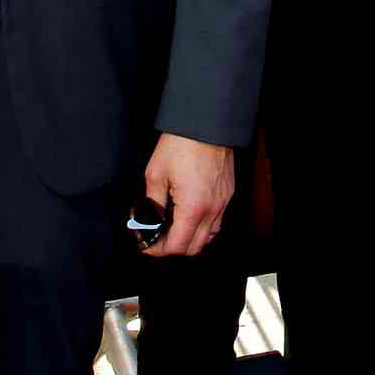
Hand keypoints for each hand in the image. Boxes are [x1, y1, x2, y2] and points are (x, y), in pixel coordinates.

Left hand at [139, 133, 234, 257]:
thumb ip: (151, 204)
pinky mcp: (227, 194)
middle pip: (194, 247)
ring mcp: (223, 202)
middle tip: (156, 239)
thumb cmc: (181, 144)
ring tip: (173, 230)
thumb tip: (147, 220)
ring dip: (190, 239)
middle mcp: (212, 209)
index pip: (177, 245)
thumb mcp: (155, 174)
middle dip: (173, 248)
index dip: (158, 250)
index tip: (147, 245)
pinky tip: (190, 218)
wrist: (205, 123)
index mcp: (193, 208)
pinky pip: (217, 222)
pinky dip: (203, 228)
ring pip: (209, 237)